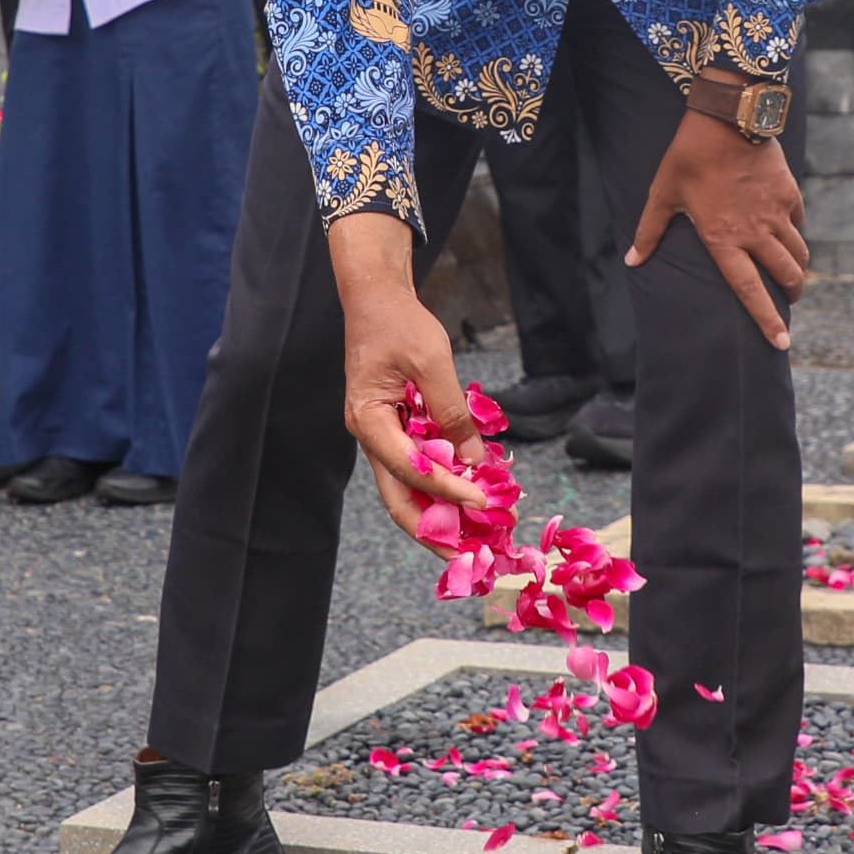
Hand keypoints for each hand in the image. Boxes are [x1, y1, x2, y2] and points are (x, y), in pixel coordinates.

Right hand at [329, 212, 483, 548]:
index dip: (448, 489)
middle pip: (397, 498)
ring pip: (406, 489)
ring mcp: (380, 436)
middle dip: (432, 531)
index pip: (410, 468)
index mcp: (368, 420)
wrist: (376, 298)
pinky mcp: (394, 430)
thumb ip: (452, 412)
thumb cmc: (399, 323)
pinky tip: (469, 495)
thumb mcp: (432, 362)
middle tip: (467, 555)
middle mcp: (370, 436)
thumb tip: (475, 459)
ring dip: (438, 512)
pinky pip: (416, 467)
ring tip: (473, 535)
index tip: (485, 502)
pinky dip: (441, 484)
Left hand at [627, 104, 805, 346]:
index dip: (766, 319)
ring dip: (798, 270)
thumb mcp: (663, 195)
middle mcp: (755, 233)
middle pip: (785, 276)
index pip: (749, 290)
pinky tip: (789, 235)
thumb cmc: (688, 158)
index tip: (780, 342)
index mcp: (723, 240)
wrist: (727, 119)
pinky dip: (796, 235)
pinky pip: (798, 224)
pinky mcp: (789, 194)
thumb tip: (632, 262)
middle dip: (790, 296)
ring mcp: (776, 214)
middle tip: (789, 303)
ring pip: (798, 254)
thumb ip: (650, 232)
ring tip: (793, 276)